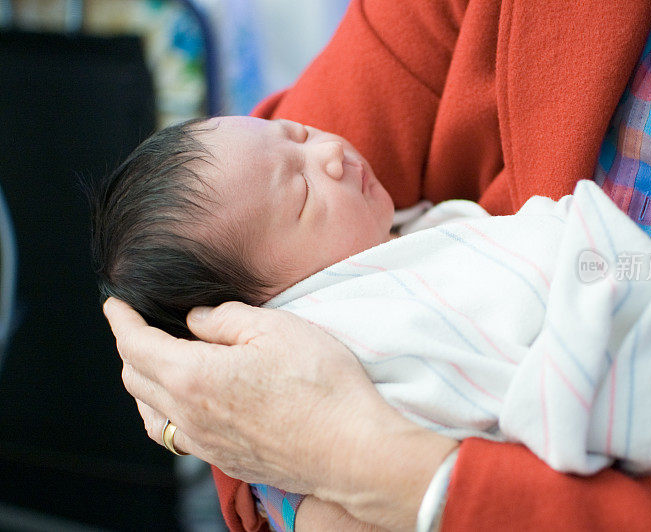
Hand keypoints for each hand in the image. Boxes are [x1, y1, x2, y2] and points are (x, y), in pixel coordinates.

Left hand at [103, 298, 457, 529]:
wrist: (352, 449)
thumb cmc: (321, 386)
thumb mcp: (276, 328)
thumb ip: (226, 319)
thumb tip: (197, 320)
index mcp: (194, 375)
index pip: (136, 344)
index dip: (121, 320)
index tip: (114, 305)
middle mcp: (190, 415)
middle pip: (135, 380)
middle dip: (130, 347)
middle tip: (140, 327)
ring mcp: (206, 444)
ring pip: (150, 414)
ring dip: (143, 384)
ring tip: (156, 363)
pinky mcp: (226, 460)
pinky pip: (175, 437)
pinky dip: (165, 413)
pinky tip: (184, 405)